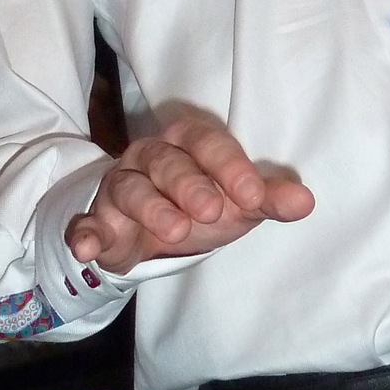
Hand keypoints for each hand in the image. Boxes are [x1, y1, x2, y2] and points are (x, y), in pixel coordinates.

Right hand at [66, 106, 312, 274]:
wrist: (150, 232)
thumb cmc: (200, 205)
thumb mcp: (236, 202)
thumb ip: (266, 199)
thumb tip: (305, 202)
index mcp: (188, 144)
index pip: (207, 143)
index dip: (229, 166)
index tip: (252, 195)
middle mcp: (150, 156)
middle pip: (166, 161)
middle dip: (189, 183)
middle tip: (212, 210)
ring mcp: (121, 186)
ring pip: (129, 187)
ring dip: (150, 207)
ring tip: (176, 230)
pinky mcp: (98, 219)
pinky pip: (86, 222)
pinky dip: (84, 232)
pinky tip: (88, 246)